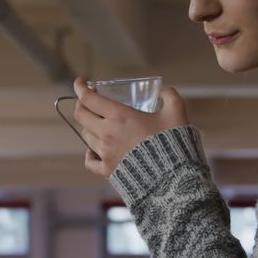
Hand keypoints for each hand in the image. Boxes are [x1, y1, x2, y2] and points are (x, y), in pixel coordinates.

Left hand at [72, 77, 189, 176]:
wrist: (172, 176)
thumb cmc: (173, 143)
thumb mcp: (176, 113)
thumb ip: (170, 97)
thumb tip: (164, 92)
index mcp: (120, 116)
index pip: (89, 99)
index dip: (81, 88)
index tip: (81, 82)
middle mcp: (107, 133)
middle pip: (81, 116)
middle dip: (82, 105)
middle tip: (89, 102)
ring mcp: (105, 153)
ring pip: (85, 136)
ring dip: (89, 127)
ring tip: (98, 124)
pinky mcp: (108, 171)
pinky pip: (90, 161)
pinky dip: (89, 154)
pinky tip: (94, 151)